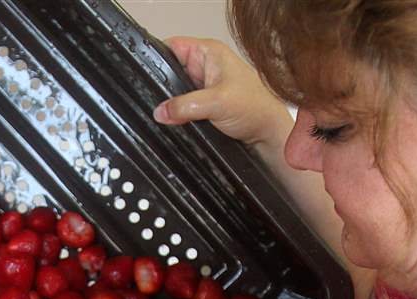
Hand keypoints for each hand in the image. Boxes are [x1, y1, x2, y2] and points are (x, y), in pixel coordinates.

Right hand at [153, 37, 292, 148]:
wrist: (268, 135)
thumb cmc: (256, 109)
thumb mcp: (216, 103)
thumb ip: (184, 106)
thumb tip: (161, 110)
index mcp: (210, 53)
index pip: (173, 46)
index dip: (158, 59)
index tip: (149, 77)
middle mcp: (206, 66)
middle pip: (171, 71)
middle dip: (165, 88)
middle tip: (163, 102)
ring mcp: (205, 86)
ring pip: (176, 92)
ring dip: (174, 104)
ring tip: (176, 113)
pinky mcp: (205, 104)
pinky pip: (183, 107)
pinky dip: (180, 114)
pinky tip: (182, 121)